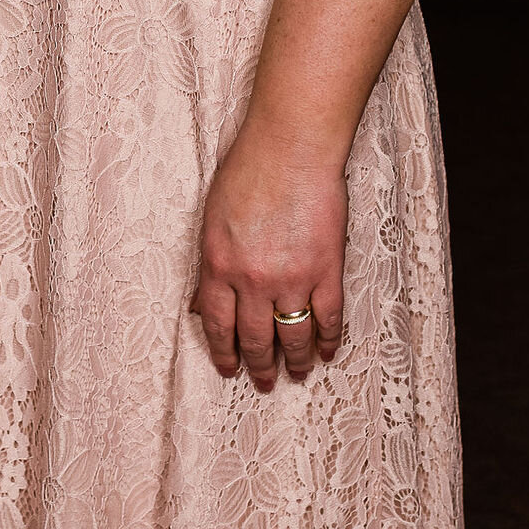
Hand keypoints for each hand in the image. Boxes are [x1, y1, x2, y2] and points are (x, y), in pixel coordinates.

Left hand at [194, 122, 346, 392]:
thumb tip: (200, 303)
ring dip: (295, 360)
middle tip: (264, 382)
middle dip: (259, 365)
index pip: (216, 324)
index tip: (229, 369)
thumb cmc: (248, 170)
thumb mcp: (212, 217)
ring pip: (292, 336)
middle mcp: (251, 279)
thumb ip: (211, 263)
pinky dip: (327, 340)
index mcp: (218, 264)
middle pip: (254, 338)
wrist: (290, 147)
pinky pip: (328, 318)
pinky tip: (326, 352)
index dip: (223, 352)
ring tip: (297, 373)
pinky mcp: (326, 270)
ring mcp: (291, 278)